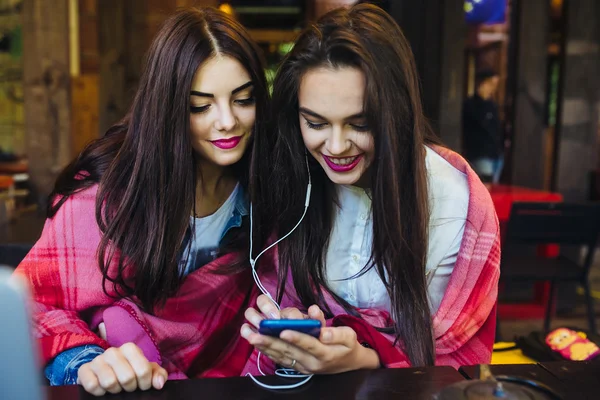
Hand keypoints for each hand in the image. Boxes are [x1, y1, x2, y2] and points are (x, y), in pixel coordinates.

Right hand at [77, 343, 167, 395]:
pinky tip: (103, 389)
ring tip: (116, 387)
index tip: (142, 385)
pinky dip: (99, 392)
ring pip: (109, 382)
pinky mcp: (83, 370)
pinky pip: (92, 386)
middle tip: (128, 387)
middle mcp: (113, 351)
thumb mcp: (146, 370)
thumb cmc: (130, 370)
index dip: (145, 383)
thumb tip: (159, 384)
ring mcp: (97, 360)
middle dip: (130, 388)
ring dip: (115, 390)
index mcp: (130, 348)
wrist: (105, 370)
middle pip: (127, 378)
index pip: (143, 371)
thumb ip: (158, 375)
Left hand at [240, 297, 378, 373]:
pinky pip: (280, 359)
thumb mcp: (350, 337)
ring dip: (263, 346)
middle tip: (254, 333)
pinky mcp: (297, 367)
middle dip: (270, 341)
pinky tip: (255, 343)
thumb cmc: (348, 346)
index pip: (309, 345)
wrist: (350, 364)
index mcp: (325, 354)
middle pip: (288, 351)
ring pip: (280, 355)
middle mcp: (311, 363)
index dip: (297, 337)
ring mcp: (303, 366)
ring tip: (249, 335)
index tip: (284, 329)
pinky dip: (267, 351)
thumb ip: (337, 333)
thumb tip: (323, 330)